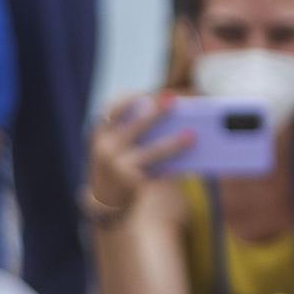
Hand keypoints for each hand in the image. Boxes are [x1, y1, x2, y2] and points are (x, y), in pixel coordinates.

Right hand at [86, 94, 191, 218]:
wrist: (107, 200)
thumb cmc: (119, 163)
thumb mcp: (117, 146)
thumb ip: (135, 130)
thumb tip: (171, 117)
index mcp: (101, 133)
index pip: (111, 110)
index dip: (128, 100)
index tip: (146, 92)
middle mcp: (106, 148)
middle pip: (136, 126)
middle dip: (156, 113)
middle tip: (173, 100)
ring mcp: (118, 167)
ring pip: (153, 151)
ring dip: (174, 142)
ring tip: (192, 135)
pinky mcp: (132, 183)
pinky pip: (160, 170)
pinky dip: (176, 163)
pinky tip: (190, 159)